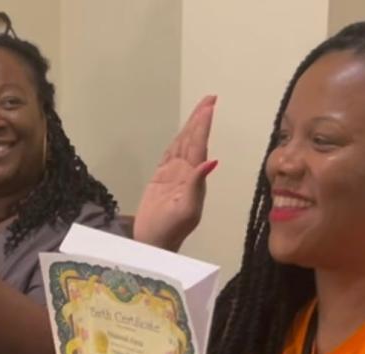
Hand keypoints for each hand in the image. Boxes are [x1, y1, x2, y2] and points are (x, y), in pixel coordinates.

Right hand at [133, 95, 217, 250]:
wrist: (153, 243)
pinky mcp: (160, 179)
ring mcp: (174, 175)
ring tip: (199, 110)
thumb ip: (197, 185)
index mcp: (194, 178)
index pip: (200, 145)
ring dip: (190, 127)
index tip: (210, 105)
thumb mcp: (187, 210)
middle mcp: (186, 173)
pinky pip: (169, 154)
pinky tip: (182, 133)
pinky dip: (176, 142)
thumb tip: (211, 161)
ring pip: (182, 145)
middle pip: (193, 140)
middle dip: (200, 120)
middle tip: (209, 99)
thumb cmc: (170, 230)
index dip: (204, 125)